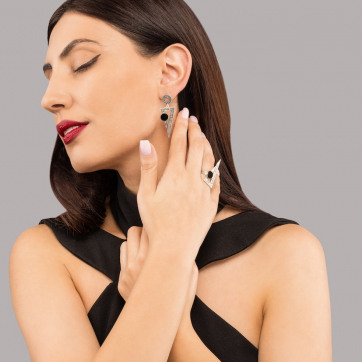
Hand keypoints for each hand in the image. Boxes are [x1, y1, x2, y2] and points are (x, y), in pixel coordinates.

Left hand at [119, 224, 198, 329]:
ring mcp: (126, 273)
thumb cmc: (182, 297)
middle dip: (144, 230)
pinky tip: (140, 263)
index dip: (156, 226)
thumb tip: (180, 238)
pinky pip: (121, 259)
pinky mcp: (121, 282)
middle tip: (153, 236)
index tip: (162, 228)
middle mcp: (137, 263)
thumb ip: (183, 253)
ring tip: (145, 249)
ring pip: (124, 243)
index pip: (149, 229)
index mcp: (154, 258)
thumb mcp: (190, 271)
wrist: (166, 325)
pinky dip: (129, 257)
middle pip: (133, 232)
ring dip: (134, 243)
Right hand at [138, 108, 220, 263]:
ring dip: (206, 145)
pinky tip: (212, 163)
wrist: (174, 247)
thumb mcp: (146, 194)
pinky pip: (216, 179)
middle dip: (195, 130)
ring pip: (209, 160)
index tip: (183, 113)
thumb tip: (146, 143)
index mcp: (174, 175)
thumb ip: (148, 167)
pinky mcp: (211, 203)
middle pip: (196, 147)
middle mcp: (192, 179)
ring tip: (202, 136)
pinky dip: (214, 167)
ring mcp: (204, 191)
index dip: (181, 125)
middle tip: (193, 119)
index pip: (179, 143)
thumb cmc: (155, 223)